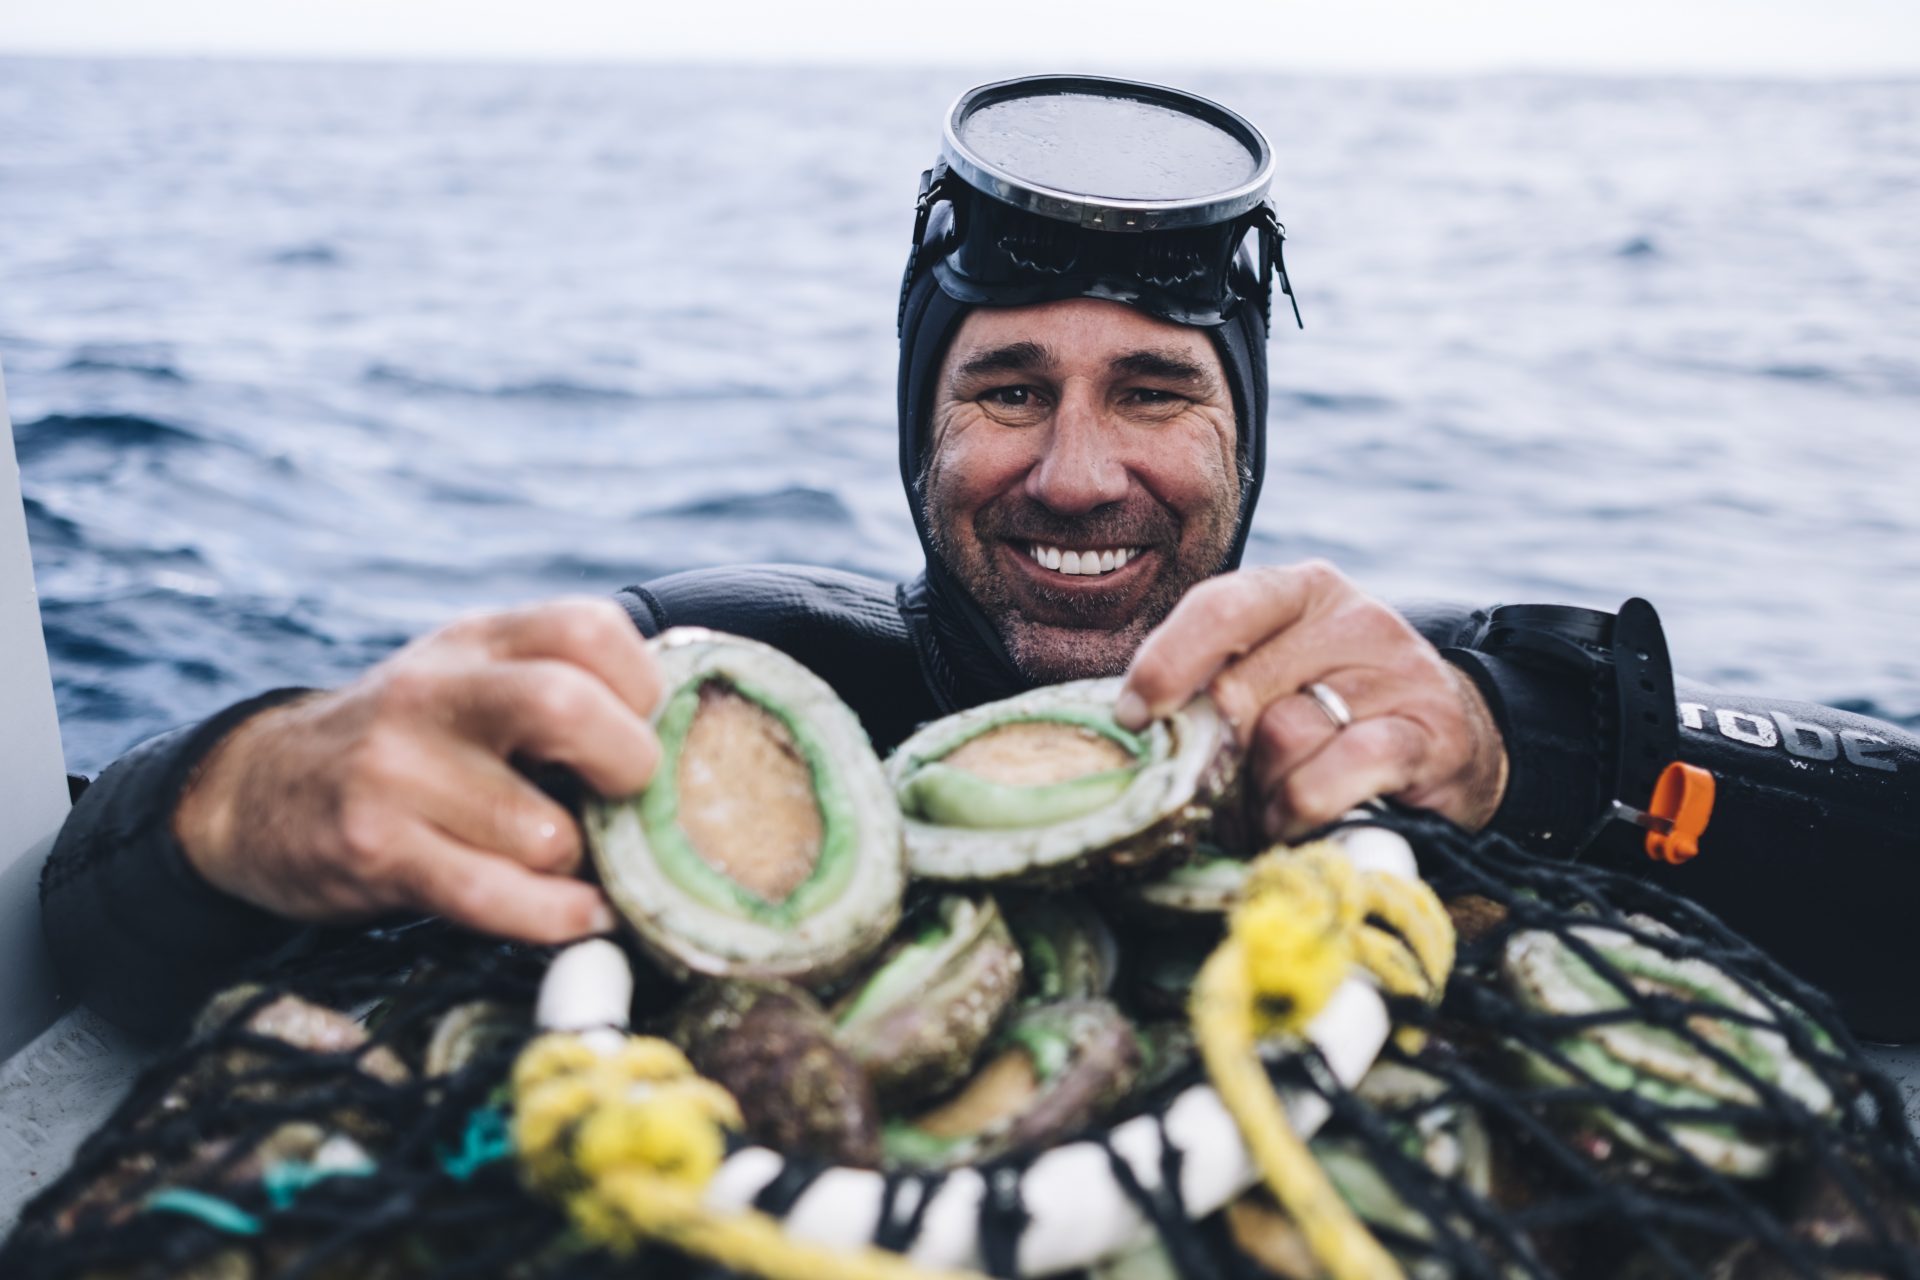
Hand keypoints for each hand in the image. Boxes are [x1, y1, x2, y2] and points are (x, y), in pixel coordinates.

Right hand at [174, 598, 660, 942]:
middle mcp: (435, 693)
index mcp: (477, 640)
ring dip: (585, 865)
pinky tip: (579, 916)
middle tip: (629, 799)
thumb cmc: (410, 740)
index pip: (588, 629)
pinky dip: (557, 918)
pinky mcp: (376, 849)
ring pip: (544, 832)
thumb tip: (687, 738)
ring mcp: (398, 771)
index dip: (643, 684)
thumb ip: (562, 685)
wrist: (258, 791)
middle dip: (626, 764)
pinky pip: (497, 896)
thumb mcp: (473, 679)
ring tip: (585, 868)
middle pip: (566, 706)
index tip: (647, 729)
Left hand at [1116, 562, 1506, 840]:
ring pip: (1285, 734)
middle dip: (1216, 755)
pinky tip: (1297, 820)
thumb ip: (1214, 691)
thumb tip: (1134, 729)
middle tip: (1217, 791)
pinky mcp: (1430, 733)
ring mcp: (1396, 672)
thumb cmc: (1335, 718)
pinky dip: (1304, 805)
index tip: (1134, 714)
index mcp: (1298, 591)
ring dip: (1260, 791)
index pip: (1220, 607)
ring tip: (1266, 808)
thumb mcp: (1273, 684)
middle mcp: (1351, 617)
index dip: (1167, 662)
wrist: (1452, 745)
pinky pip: (1340, 769)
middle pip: (1242, 688)